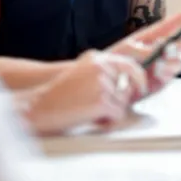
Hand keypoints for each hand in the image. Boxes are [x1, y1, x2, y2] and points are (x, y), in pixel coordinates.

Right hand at [21, 51, 145, 136]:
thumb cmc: (59, 95)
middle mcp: (102, 67)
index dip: (139, 78)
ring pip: (123, 103)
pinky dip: (108, 122)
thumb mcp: (81, 73)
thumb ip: (103, 72)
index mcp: (97, 58)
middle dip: (119, 100)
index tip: (142, 88)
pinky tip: (91, 119)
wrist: (39, 107)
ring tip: (89, 112)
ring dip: (110, 112)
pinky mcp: (103, 101)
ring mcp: (103, 84)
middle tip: (103, 108)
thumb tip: (130, 81)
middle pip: (127, 87)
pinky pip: (118, 115)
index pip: (129, 64)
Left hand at [109, 9, 180, 96]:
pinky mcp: (158, 83)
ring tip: (158, 65)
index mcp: (151, 37)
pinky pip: (168, 79)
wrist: (104, 86)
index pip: (172, 25)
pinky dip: (164, 76)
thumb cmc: (113, 63)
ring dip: (171, 64)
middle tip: (170, 49)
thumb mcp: (126, 50)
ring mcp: (160, 67)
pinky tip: (156, 74)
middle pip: (180, 46)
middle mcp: (159, 52)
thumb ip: (144, 48)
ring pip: (177, 64)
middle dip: (178, 47)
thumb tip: (161, 47)